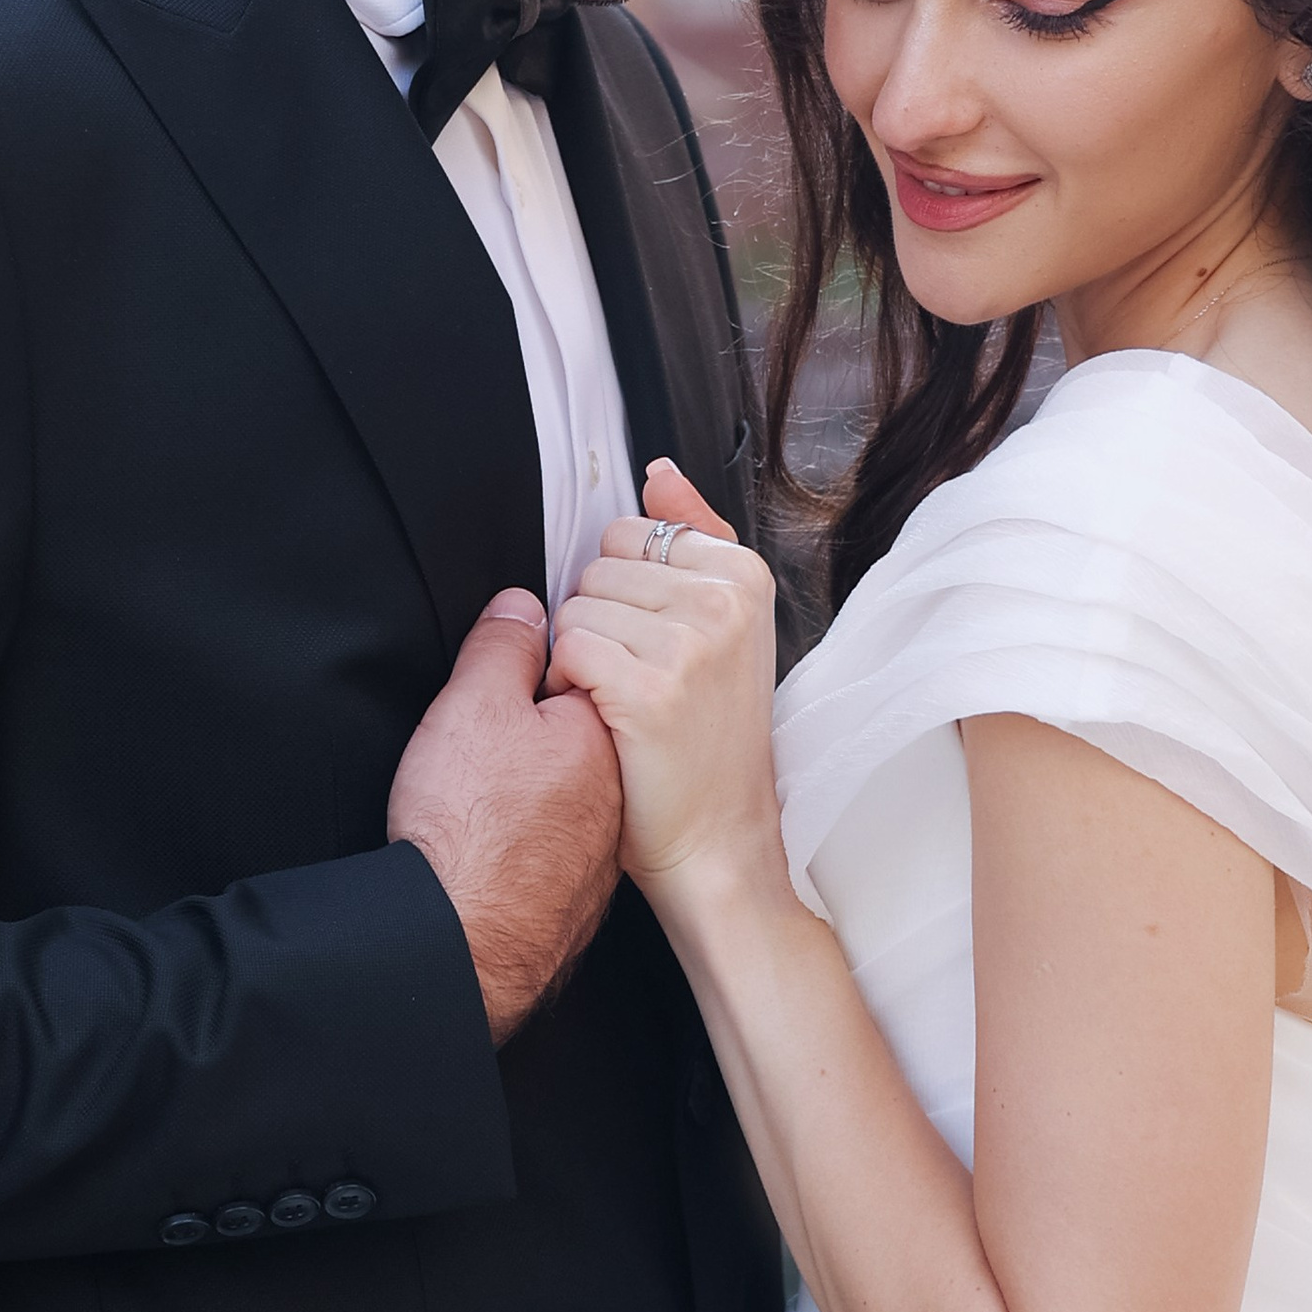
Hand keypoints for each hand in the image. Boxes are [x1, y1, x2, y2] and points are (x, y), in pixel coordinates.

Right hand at [389, 590, 622, 1041]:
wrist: (461, 942)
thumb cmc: (465, 827)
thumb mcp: (473, 705)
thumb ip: (504, 646)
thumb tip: (525, 607)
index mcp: (601, 733)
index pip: (587, 668)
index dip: (536, 666)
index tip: (498, 681)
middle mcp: (618, 791)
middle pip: (578, 729)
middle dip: (534, 724)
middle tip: (481, 746)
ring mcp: (601, 847)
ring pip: (567, 788)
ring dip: (533, 780)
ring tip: (479, 794)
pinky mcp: (579, 892)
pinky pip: (557, 839)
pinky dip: (530, 831)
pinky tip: (494, 840)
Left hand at [548, 461, 782, 913]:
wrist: (718, 840)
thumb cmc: (710, 739)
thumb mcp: (724, 625)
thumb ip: (693, 536)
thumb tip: (658, 472)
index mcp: (744, 575)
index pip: (633, 533)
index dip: (623, 590)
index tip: (656, 640)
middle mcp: (724, 601)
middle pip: (597, 567)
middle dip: (598, 622)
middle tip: (639, 679)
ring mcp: (690, 644)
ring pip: (575, 608)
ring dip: (579, 658)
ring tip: (623, 702)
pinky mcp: (649, 690)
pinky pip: (568, 650)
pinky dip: (568, 688)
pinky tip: (604, 720)